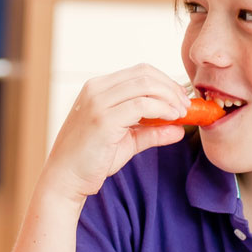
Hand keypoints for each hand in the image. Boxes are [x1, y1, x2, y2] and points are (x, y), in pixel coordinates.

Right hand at [42, 64, 190, 202]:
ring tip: (182, 113)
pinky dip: (162, 109)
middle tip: (186, 105)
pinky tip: (172, 119)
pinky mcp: (103, 119)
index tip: (180, 98)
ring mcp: (97, 102)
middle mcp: (95, 89)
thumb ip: (151, 131)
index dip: (165, 82)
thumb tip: (180, 129)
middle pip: (144, 74)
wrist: (65, 179)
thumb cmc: (91, 160)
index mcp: (97, 88)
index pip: (139, 72)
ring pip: (145, 85)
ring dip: (170, 97)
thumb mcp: (126, 141)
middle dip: (171, 87)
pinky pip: (142, 105)